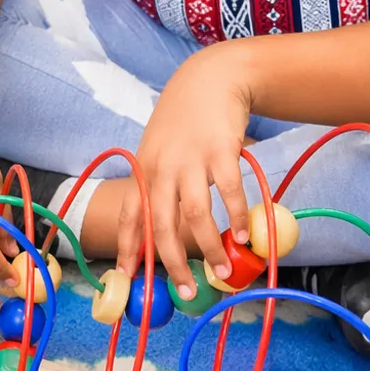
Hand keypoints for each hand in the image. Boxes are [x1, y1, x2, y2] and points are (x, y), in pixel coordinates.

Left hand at [117, 45, 252, 300]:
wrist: (210, 79)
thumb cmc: (182, 121)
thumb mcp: (158, 148)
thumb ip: (159, 184)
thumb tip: (163, 230)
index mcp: (144, 170)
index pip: (129, 215)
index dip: (128, 248)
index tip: (128, 277)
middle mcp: (161, 167)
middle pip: (160, 224)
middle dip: (172, 263)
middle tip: (187, 290)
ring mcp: (190, 159)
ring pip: (194, 215)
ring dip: (209, 248)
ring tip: (223, 271)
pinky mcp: (221, 151)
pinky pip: (228, 193)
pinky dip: (235, 218)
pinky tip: (241, 236)